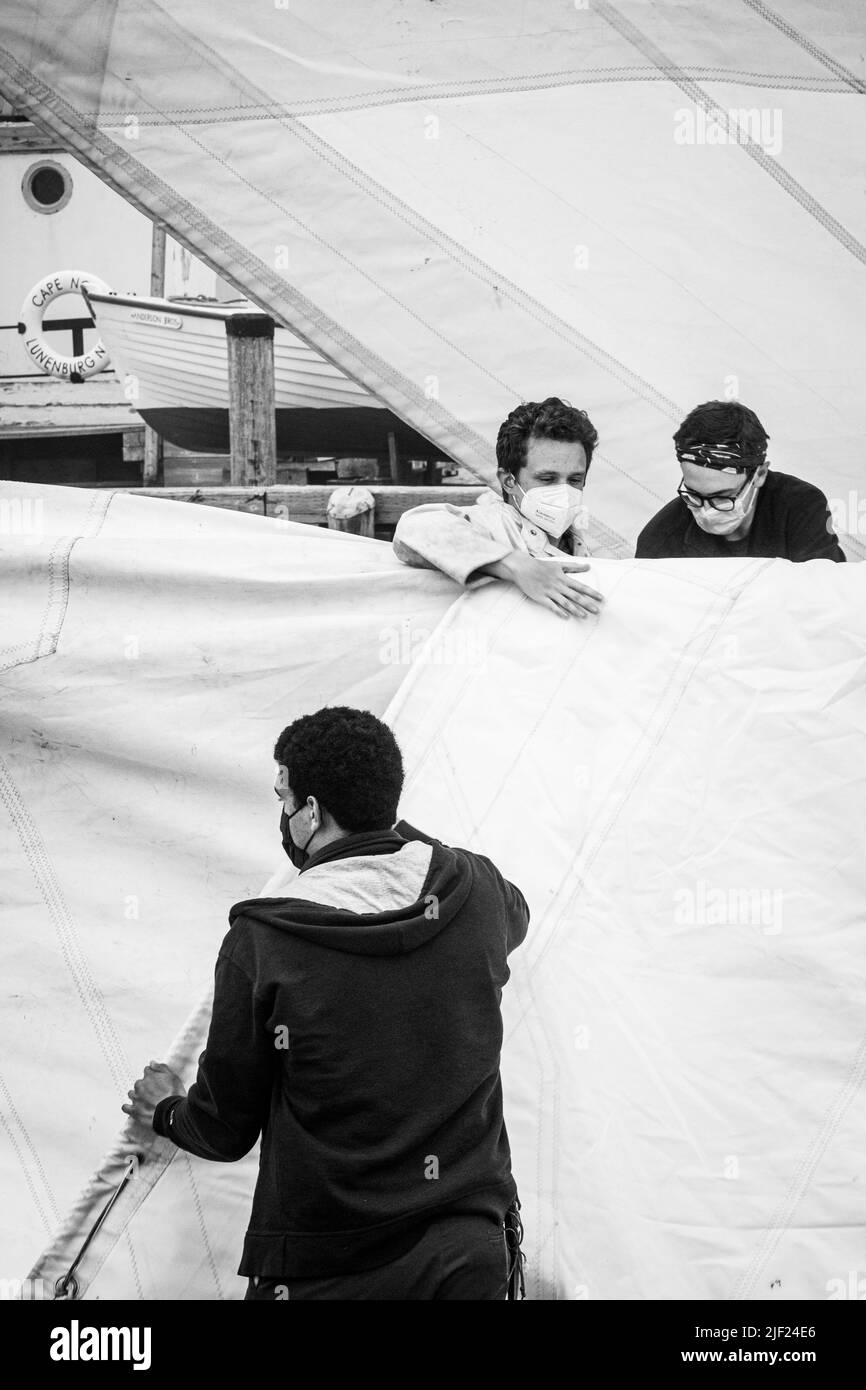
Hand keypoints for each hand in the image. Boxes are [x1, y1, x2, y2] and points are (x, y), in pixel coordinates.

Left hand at [121, 1062, 185, 1142]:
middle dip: (144, 1087)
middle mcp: (140, 1085)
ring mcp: (136, 1098)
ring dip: (136, 1096)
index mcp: (149, 1076)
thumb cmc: (175, 1095)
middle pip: (139, 1083)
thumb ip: (162, 1068)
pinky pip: (125, 1107)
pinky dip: (129, 1108)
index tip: (156, 1082)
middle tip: (153, 1094)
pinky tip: (134, 1109)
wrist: (173, 1114)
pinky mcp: (134, 1111)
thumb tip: (152, 1063)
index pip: (147, 1071)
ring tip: (145, 1102)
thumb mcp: (173, 1077)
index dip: (152, 1076)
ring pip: (131, 1094)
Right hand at [489, 553, 604, 619]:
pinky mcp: (541, 597)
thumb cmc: (541, 566)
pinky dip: (559, 611)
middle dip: (587, 603)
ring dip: (575, 609)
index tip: (601, 598)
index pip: (581, 586)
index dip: (592, 592)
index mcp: (563, 578)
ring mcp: (550, 592)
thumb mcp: (559, 564)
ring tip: (584, 616)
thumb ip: (574, 567)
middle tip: (597, 610)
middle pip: (576, 596)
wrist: (523, 568)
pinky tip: (566, 617)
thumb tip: (588, 566)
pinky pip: (551, 606)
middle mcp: (558, 585)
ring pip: (565, 602)